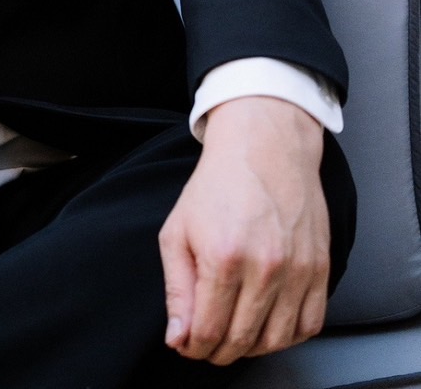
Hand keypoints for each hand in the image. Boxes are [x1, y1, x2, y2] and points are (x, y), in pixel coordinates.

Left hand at [160, 96, 328, 365]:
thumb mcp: (178, 229)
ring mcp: (297, 270)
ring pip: (277, 341)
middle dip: (218, 351)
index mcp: (223, 256)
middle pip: (242, 341)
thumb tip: (178, 336)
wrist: (264, 147)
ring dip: (252, 348)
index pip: (208, 331)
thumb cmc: (219, 185)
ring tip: (236, 335)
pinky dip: (289, 337)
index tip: (189, 345)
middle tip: (208, 344)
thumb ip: (177, 288)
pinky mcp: (320, 268)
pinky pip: (310, 325)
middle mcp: (265, 267)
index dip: (194, 347)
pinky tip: (269, 325)